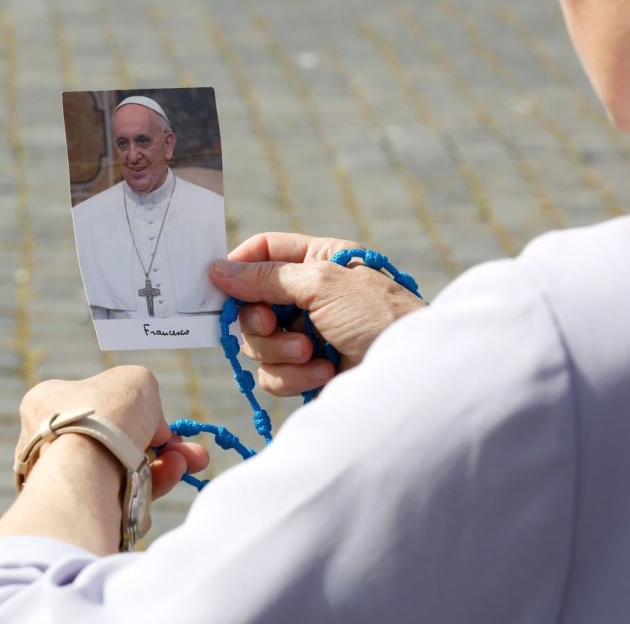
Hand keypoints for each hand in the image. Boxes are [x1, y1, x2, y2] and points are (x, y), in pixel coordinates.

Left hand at [17, 366, 208, 499]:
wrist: (85, 472)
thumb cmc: (104, 415)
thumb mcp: (135, 380)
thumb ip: (145, 392)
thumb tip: (152, 425)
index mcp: (49, 402)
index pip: (101, 404)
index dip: (139, 412)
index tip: (166, 424)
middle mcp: (50, 440)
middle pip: (119, 440)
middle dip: (164, 446)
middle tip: (192, 452)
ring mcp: (65, 477)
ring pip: (126, 471)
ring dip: (166, 467)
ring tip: (188, 463)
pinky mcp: (80, 508)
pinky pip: (122, 498)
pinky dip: (150, 490)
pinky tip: (170, 478)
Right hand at [210, 233, 426, 396]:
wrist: (411, 374)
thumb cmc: (378, 316)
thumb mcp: (321, 284)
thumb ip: (267, 276)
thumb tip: (218, 269)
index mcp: (318, 260)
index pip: (264, 252)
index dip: (239, 267)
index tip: (219, 285)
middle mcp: (310, 294)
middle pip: (252, 303)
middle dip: (261, 322)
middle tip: (275, 326)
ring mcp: (308, 334)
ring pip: (259, 343)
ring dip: (281, 352)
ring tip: (312, 355)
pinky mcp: (308, 370)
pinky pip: (273, 374)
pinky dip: (293, 377)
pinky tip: (323, 373)